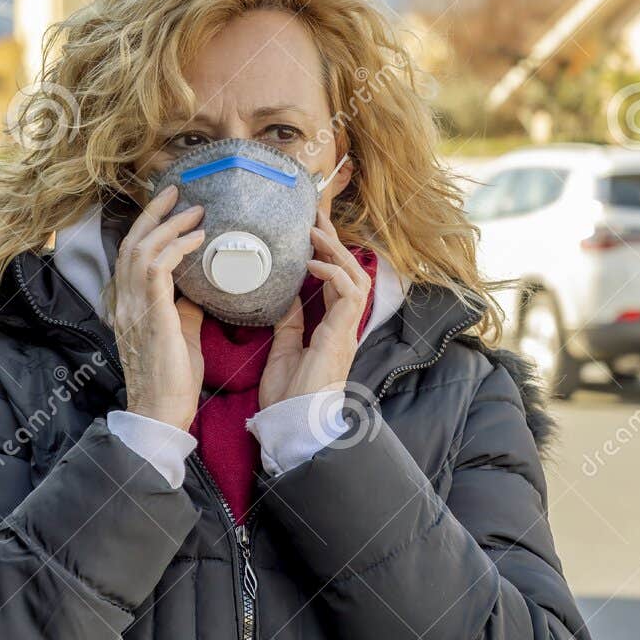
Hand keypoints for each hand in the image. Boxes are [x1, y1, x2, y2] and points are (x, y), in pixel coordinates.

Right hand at [114, 185, 206, 430]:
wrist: (163, 413)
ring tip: (195, 211)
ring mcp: (134, 308)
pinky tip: (198, 239)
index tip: (169, 206)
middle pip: (131, 243)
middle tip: (176, 191)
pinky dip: (177, 248)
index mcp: (129, 305)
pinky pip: (157, 269)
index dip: (147, 226)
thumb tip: (198, 284)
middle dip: (154, 213)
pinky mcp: (151, 316)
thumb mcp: (180, 332)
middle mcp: (125, 302)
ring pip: (141, 249)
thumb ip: (184, 306)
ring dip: (169, 225)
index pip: (131, 254)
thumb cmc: (173, 379)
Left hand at [260, 208, 371, 408]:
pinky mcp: (342, 334)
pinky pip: (349, 294)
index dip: (326, 255)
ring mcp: (346, 329)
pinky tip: (312, 263)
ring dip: (336, 251)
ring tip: (314, 231)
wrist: (294, 422)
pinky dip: (332, 274)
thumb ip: (289, 323)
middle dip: (334, 242)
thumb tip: (286, 297)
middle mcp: (344, 325)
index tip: (310, 233)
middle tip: (315, 216)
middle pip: (349, 271)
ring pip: (355, 277)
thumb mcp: (284, 350)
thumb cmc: (290, 395)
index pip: (335, 281)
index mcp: (332, 328)